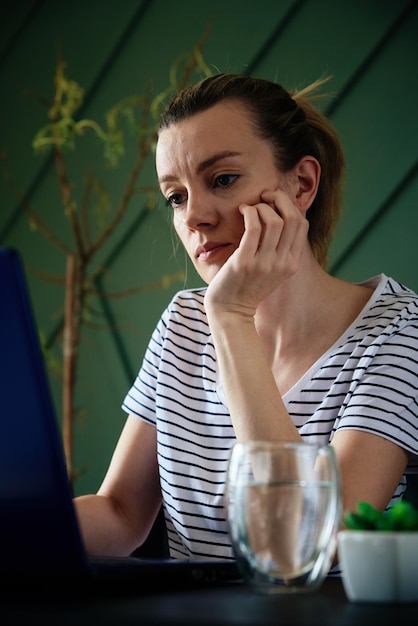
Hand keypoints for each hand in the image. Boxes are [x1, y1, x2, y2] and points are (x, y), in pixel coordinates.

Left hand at [204, 188, 308, 316]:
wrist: (230, 311)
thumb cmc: (247, 286)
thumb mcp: (271, 269)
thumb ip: (279, 249)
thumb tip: (278, 216)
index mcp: (291, 264)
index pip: (301, 224)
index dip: (289, 205)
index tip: (273, 201)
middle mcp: (282, 263)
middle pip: (292, 218)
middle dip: (279, 199)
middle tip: (263, 197)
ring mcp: (264, 263)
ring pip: (274, 220)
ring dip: (261, 206)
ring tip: (250, 208)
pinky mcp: (245, 261)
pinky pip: (254, 226)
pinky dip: (249, 212)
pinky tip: (242, 211)